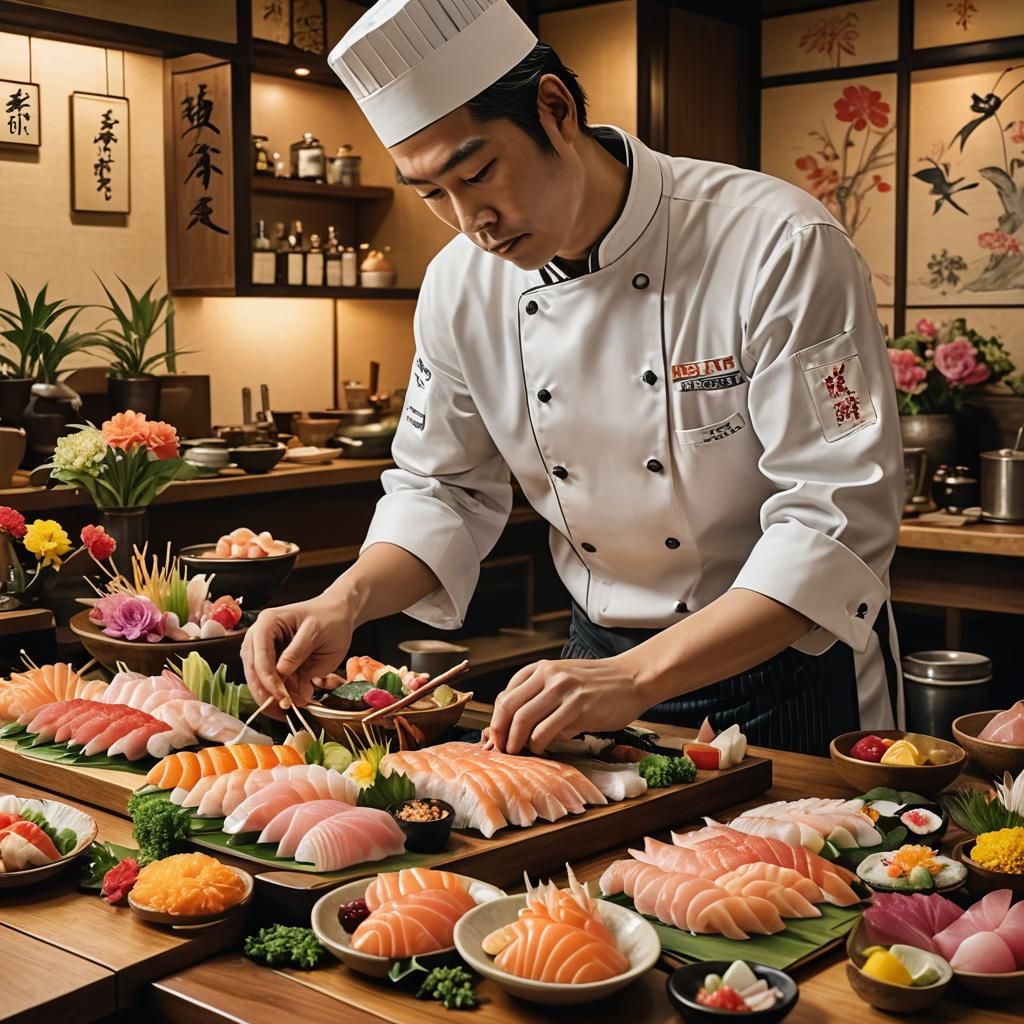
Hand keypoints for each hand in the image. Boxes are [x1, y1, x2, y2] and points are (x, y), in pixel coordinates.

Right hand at [241, 595, 353, 717]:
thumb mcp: (315, 633)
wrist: (338, 615)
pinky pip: (271, 683)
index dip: (270, 681)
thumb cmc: (329, 619)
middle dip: (269, 693)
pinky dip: (281, 695)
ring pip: (259, 681)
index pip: (260, 657)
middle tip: (286, 710)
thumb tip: (281, 676)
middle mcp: (258, 637)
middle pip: (253, 671)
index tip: (284, 698)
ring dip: (273, 697)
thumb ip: (297, 653)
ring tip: (292, 709)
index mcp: (266, 623)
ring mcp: (263, 651)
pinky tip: (294, 703)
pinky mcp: (273, 664)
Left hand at [487, 655, 649, 754]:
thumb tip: (515, 729)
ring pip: (523, 720)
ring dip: (517, 742)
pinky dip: (539, 745)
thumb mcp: (564, 680)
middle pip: (508, 707)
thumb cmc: (598, 684)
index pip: (506, 696)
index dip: (496, 721)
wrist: (632, 678)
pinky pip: (546, 730)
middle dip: (501, 733)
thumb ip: (541, 697)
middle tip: (503, 750)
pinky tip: (543, 749)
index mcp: (541, 669)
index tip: (497, 739)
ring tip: (521, 753)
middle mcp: (549, 675)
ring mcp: (563, 690)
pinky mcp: (578, 706)